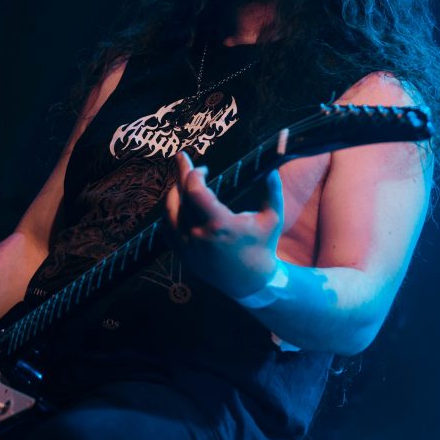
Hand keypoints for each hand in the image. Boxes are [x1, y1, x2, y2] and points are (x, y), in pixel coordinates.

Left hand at [163, 151, 283, 299]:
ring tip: (180, 180)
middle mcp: (198, 235)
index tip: (204, 167)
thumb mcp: (271, 219)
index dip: (194, 173)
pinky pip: (166, 230)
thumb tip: (272, 168)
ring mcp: (187, 247)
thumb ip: (273, 191)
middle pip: (178, 197)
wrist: (251, 282)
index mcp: (219, 224)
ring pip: (168, 212)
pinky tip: (176, 203)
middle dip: (179, 173)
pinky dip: (169, 213)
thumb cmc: (262, 247)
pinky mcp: (182, 255)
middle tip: (181, 158)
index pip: (194, 190)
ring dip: (173, 192)